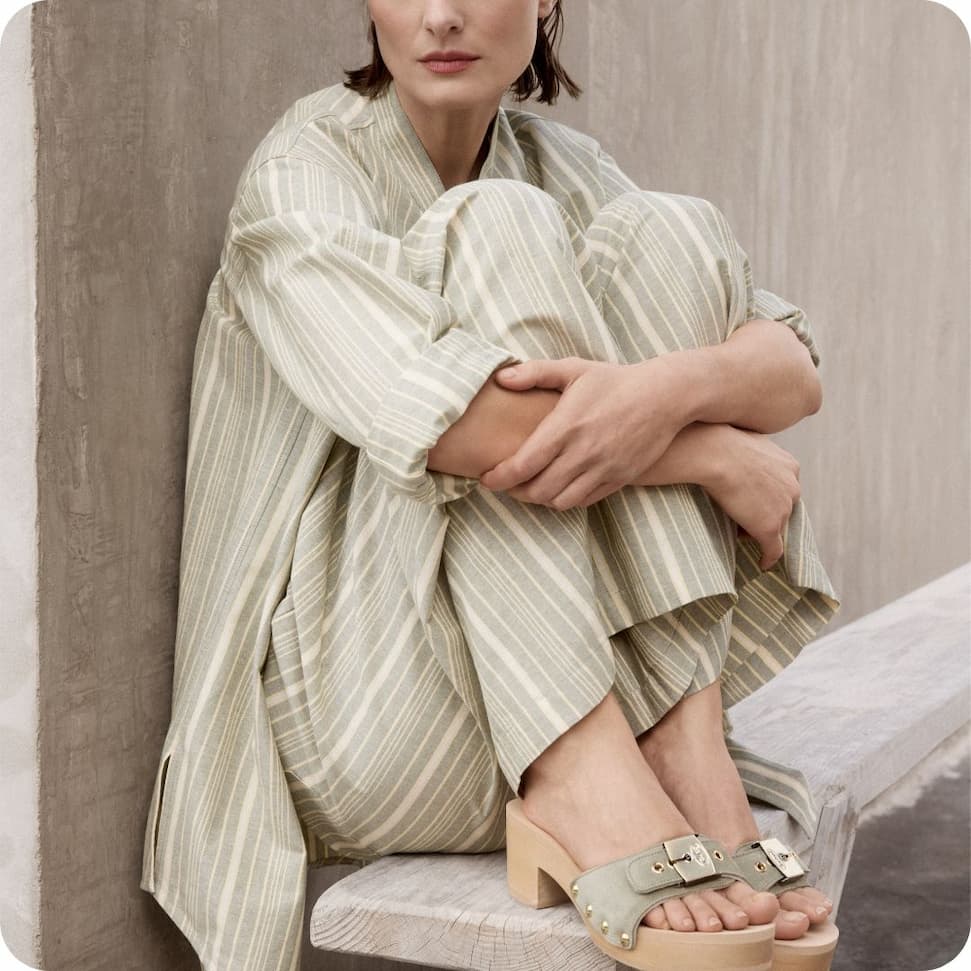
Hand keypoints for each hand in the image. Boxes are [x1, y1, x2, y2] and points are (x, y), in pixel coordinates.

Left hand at [478, 356, 689, 509]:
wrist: (666, 396)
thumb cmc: (616, 380)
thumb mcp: (575, 369)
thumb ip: (535, 373)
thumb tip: (501, 378)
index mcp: (566, 426)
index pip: (523, 464)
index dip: (499, 478)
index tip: (486, 478)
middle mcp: (583, 452)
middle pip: (538, 490)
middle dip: (515, 492)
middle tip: (506, 484)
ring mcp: (603, 468)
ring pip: (560, 501)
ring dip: (540, 499)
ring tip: (531, 487)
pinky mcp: (619, 479)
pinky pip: (585, 501)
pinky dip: (566, 500)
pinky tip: (559, 488)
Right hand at [702, 425, 802, 570]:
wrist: (714, 454)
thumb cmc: (719, 443)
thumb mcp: (744, 441)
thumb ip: (750, 452)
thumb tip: (732, 451)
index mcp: (789, 465)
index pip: (784, 487)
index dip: (769, 496)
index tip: (756, 501)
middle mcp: (793, 487)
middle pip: (784, 509)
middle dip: (767, 514)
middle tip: (747, 517)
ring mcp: (783, 509)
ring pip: (776, 527)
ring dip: (761, 531)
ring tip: (740, 533)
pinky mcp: (769, 527)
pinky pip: (774, 549)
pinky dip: (769, 558)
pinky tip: (762, 564)